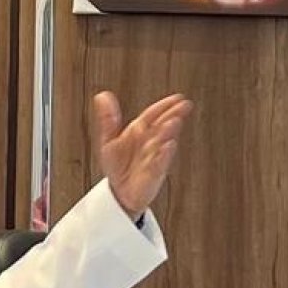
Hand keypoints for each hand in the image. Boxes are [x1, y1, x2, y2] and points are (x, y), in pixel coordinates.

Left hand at [92, 90, 191, 218]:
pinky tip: (168, 146)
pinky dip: (163, 155)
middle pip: (162, 125)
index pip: (153, 115)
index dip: (164, 106)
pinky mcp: (154, 173)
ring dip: (168, 132)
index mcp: (139, 131)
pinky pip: (159, 163)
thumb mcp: (108, 140)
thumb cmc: (117, 165)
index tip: (177, 98)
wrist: (120, 192)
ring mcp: (154, 156)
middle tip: (184, 106)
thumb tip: (102, 95)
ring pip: (162, 142)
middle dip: (173, 115)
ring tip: (174, 121)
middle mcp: (149, 142)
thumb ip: (108, 119)